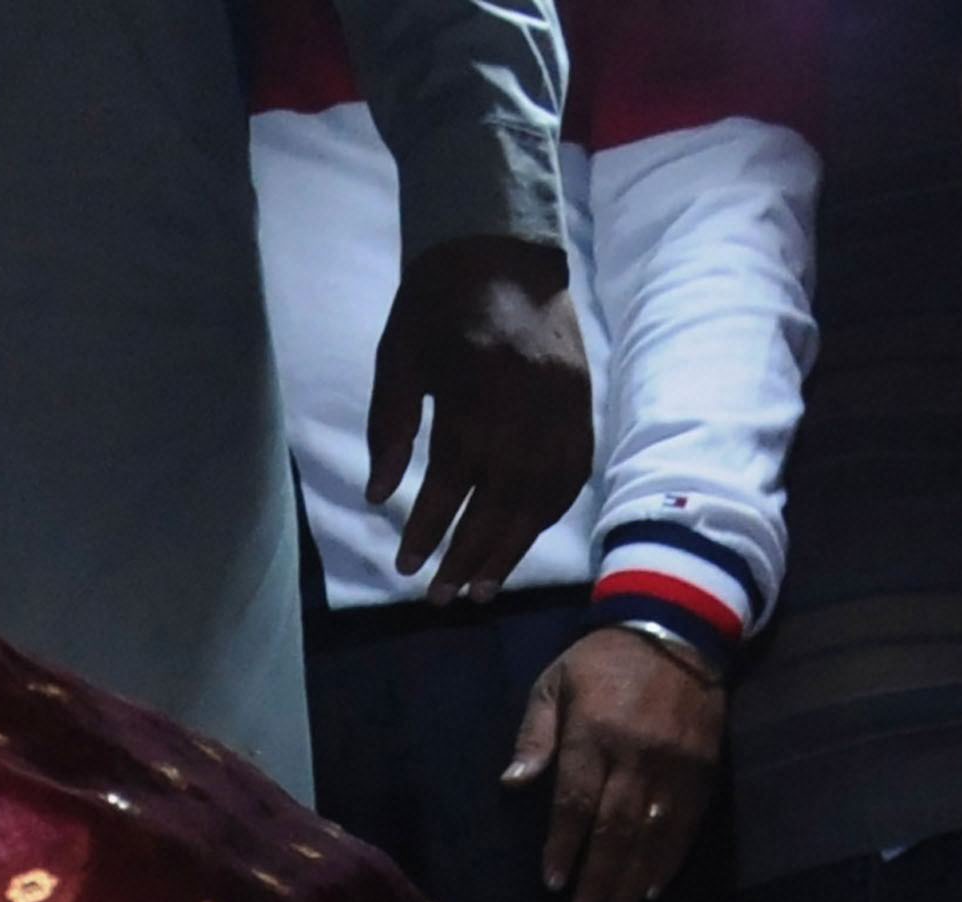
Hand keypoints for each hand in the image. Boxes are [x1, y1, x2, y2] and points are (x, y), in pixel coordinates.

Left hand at [371, 235, 595, 602]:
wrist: (505, 244)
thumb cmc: (438, 301)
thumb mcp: (398, 356)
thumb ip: (389, 426)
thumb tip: (379, 496)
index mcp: (479, 385)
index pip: (455, 477)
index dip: (430, 528)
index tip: (406, 567)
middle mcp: (530, 400)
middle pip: (504, 496)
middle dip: (469, 554)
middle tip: (440, 598)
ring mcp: (564, 401)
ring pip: (543, 492)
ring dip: (512, 548)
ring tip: (481, 589)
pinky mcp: (582, 399)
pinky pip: (572, 469)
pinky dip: (548, 512)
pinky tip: (523, 541)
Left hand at [504, 624, 723, 901]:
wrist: (677, 625)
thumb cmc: (602, 661)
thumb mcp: (554, 683)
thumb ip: (535, 736)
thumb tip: (511, 784)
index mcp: (594, 733)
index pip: (576, 802)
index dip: (565, 847)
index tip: (554, 885)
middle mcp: (637, 751)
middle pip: (615, 827)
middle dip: (598, 878)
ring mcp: (675, 760)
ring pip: (652, 831)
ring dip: (632, 880)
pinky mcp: (704, 763)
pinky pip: (688, 820)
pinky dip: (670, 857)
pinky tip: (653, 887)